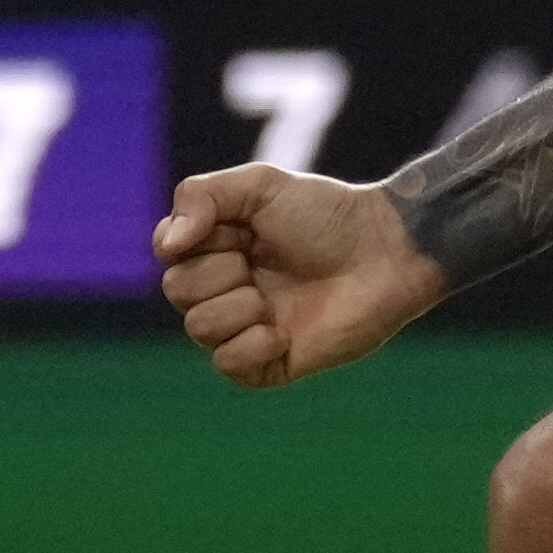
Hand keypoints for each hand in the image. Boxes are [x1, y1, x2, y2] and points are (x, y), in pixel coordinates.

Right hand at [155, 165, 442, 388]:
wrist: (385, 252)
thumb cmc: (328, 215)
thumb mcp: (260, 185)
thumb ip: (200, 197)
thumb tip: (167, 247)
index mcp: (220, 247)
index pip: (169, 254)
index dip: (189, 243)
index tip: (231, 231)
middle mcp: (229, 288)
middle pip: (178, 292)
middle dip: (218, 273)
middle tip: (261, 260)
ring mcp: (249, 327)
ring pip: (200, 330)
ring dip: (237, 308)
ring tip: (275, 297)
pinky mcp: (273, 363)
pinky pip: (229, 367)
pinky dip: (250, 348)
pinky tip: (282, 333)